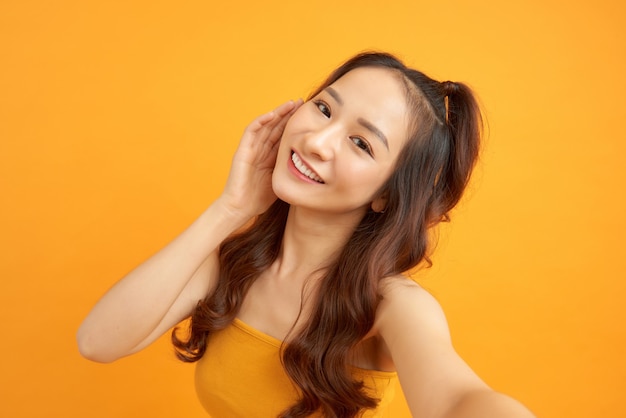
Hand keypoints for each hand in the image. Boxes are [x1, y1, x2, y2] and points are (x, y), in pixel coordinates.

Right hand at [219, 99, 302, 219]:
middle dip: (288, 114)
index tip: (309, 115)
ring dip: (277, 113)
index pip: (283, 135)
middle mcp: (260, 150)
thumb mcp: (281, 180)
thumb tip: (313, 167)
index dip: (294, 125)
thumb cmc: (259, 199)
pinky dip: (261, 122)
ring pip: (265, 125)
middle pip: (275, 127)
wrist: (240, 208)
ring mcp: (251, 149)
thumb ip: (291, 171)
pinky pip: (251, 131)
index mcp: (269, 156)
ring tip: (290, 104)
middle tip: (302, 102)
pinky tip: (272, 114)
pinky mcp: (242, 150)